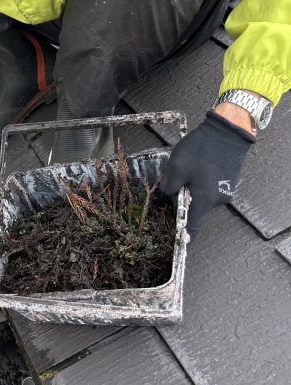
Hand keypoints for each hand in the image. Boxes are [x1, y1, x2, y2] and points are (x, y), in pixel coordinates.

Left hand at [160, 111, 255, 238]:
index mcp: (203, 201)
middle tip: (174, 187)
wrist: (228, 131)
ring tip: (186, 171)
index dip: (184, 235)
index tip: (177, 241)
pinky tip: (197, 167)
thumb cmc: (201, 150)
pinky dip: (201, 182)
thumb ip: (169, 186)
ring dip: (192, 189)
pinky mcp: (228, 181)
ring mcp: (225, 191)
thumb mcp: (176, 168)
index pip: (193, 227)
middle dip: (184, 202)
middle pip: (195, 210)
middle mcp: (217, 201)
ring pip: (202, 197)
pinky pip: (210, 188)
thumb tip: (168, 194)